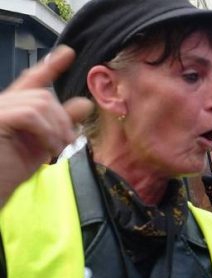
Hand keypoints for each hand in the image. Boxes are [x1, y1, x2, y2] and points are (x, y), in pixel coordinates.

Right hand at [0, 45, 92, 207]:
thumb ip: (61, 123)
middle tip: (67, 144)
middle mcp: (2, 103)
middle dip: (63, 119)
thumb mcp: (43, 144)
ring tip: (57, 150)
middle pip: (44, 96)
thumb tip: (84, 103)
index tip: (68, 53)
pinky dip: (45, 132)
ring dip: (57, 128)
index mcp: (12, 108)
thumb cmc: (9, 171)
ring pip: (41, 103)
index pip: (33, 81)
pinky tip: (47, 150)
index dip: (50, 66)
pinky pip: (30, 114)